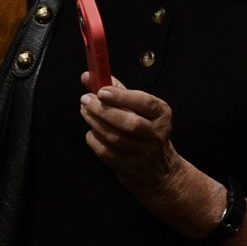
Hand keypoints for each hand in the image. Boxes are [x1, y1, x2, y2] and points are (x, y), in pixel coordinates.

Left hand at [80, 80, 183, 199]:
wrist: (159, 170)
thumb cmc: (145, 130)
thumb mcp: (139, 108)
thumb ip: (116, 90)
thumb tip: (88, 76)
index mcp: (161, 114)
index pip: (145, 103)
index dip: (122, 96)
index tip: (102, 91)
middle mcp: (156, 134)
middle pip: (129, 123)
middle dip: (104, 110)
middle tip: (86, 100)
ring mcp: (143, 153)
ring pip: (116, 138)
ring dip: (95, 122)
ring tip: (85, 111)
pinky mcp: (129, 167)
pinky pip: (106, 153)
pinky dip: (95, 140)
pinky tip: (91, 131)